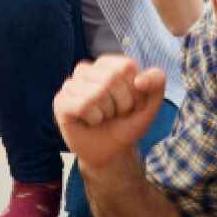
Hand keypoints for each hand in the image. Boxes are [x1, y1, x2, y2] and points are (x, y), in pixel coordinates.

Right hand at [54, 56, 166, 171]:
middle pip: (111, 78)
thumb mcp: (150, 105)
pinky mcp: (60, 102)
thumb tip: (139, 80)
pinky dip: (93, 118)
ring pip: (97, 93)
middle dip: (121, 103)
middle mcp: (86, 71)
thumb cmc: (126, 125)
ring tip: (102, 117)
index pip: (125, 66)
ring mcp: (70, 85)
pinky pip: (83, 105)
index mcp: (107, 65)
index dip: (134, 90)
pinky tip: (90, 121)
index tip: (131, 104)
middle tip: (115, 113)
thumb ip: (156, 83)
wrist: (110, 152)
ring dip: (106, 112)